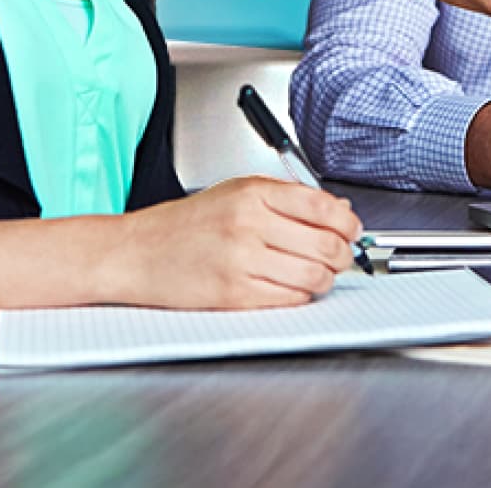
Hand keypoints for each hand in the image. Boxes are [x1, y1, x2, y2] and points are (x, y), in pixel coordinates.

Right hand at [115, 176, 362, 308]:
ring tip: (318, 272)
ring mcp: (242, 262)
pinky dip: (301, 295)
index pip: (323, 207)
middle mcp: (249, 225)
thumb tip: (338, 209)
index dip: (348, 222)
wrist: (137, 253)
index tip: (353, 229)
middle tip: (342, 254)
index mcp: (253, 193)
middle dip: (344, 254)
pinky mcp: (234, 295)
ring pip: (314, 276)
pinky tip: (293, 286)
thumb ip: (288, 198)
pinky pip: (289, 300)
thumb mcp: (237, 192)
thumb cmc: (186, 224)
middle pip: (325, 244)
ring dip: (325, 278)